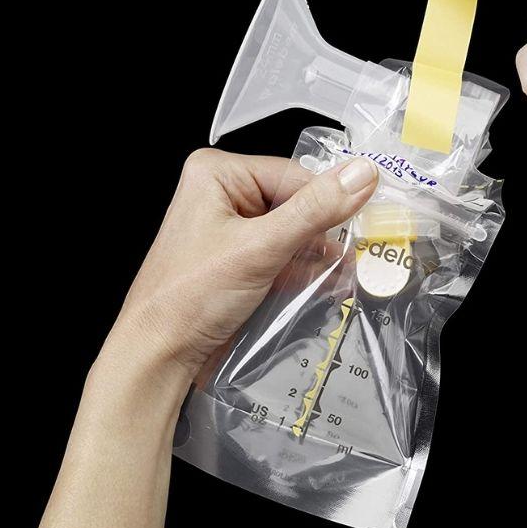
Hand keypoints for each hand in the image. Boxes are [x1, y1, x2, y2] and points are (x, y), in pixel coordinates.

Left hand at [103, 148, 378, 377]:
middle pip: (297, 204)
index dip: (330, 201)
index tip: (367, 222)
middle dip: (325, 235)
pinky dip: (305, 271)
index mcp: (217, 173)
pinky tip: (327, 285)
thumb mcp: (261, 248)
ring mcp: (231, 229)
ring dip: (320, 257)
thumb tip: (362, 174)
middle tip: (357, 255)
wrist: (159, 355)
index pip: (295, 175)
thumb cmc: (189, 297)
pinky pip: (283, 255)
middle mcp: (223, 194)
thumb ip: (315, 211)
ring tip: (345, 276)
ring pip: (294, 233)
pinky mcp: (240, 260)